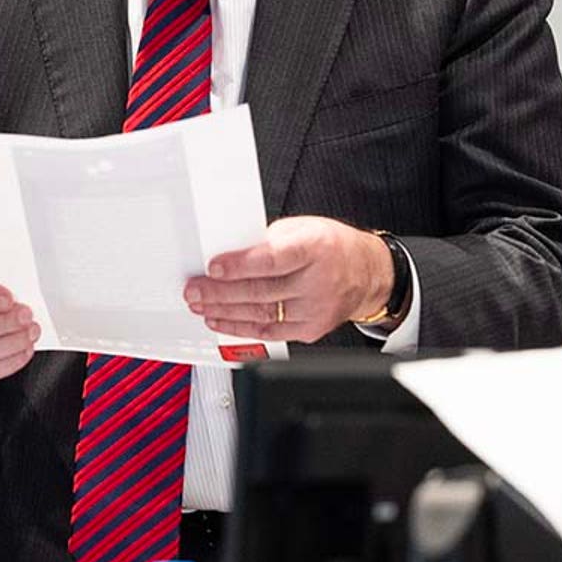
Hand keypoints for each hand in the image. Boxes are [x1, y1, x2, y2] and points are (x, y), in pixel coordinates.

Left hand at [183, 216, 393, 342]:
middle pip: (261, 290)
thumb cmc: (331, 247)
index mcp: (316, 248)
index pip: (272, 259)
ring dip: (224, 311)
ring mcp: (317, 309)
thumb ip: (267, 240)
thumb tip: (227, 251)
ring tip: (199, 304)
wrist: (369, 274)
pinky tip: (220, 320)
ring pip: (261, 314)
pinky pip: (269, 332)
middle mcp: (319, 281)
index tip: (212, 267)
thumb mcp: (302, 229)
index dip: (240, 265)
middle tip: (193, 290)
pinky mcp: (311, 330)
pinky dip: (240, 327)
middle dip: (220, 292)